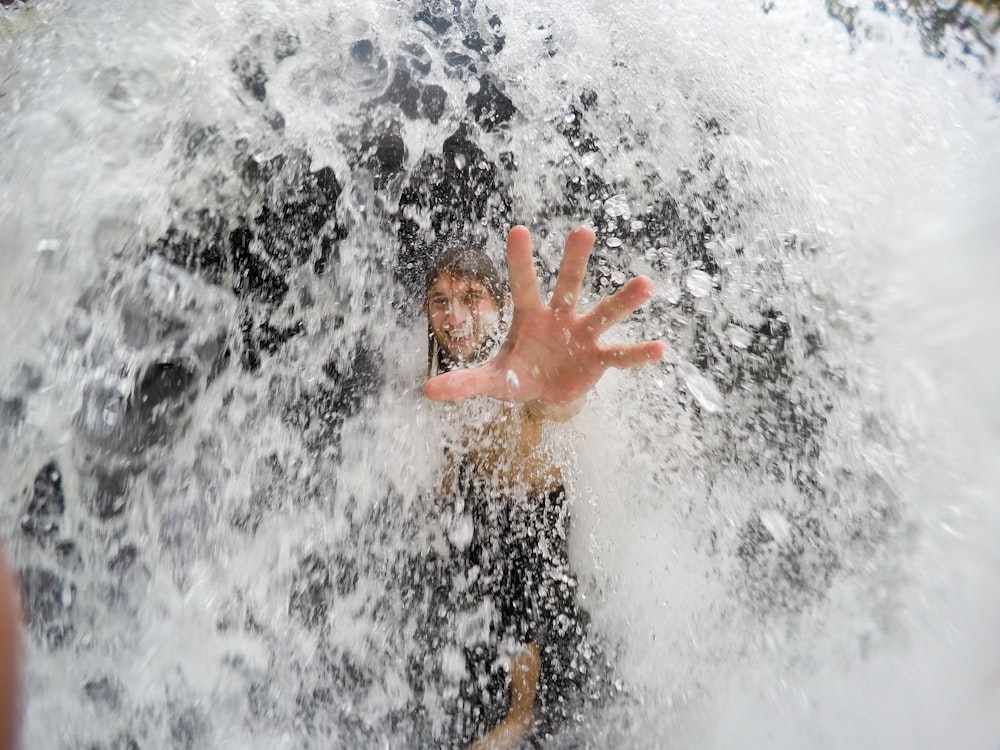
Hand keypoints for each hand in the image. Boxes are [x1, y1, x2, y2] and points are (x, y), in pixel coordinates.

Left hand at [424, 225, 664, 405]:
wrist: (547, 393)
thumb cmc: (518, 374)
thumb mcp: (492, 380)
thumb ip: (464, 382)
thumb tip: (427, 391)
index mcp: (529, 316)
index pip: (523, 284)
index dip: (520, 260)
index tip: (518, 229)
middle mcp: (560, 317)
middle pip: (569, 285)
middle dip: (575, 260)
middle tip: (583, 230)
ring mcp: (583, 336)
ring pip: (604, 313)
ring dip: (623, 301)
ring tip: (645, 284)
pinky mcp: (599, 359)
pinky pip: (620, 355)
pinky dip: (637, 355)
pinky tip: (660, 348)